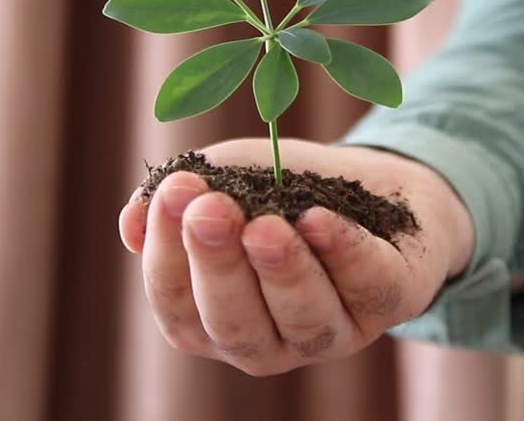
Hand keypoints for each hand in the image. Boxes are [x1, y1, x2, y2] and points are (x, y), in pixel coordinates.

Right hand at [117, 138, 473, 375]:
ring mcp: (333, 331)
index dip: (168, 255)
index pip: (177, 306)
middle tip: (210, 210)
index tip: (173, 193)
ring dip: (283, 271)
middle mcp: (269, 340)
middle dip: (219, 267)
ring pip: (304, 319)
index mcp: (212, 320)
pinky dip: (346, 255)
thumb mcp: (222, 184)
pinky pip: (370, 286)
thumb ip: (174, 204)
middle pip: (236, 324)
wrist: (374, 182)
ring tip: (266, 224)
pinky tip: (322, 221)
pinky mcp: (392, 300)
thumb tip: (131, 224)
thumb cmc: (281, 191)